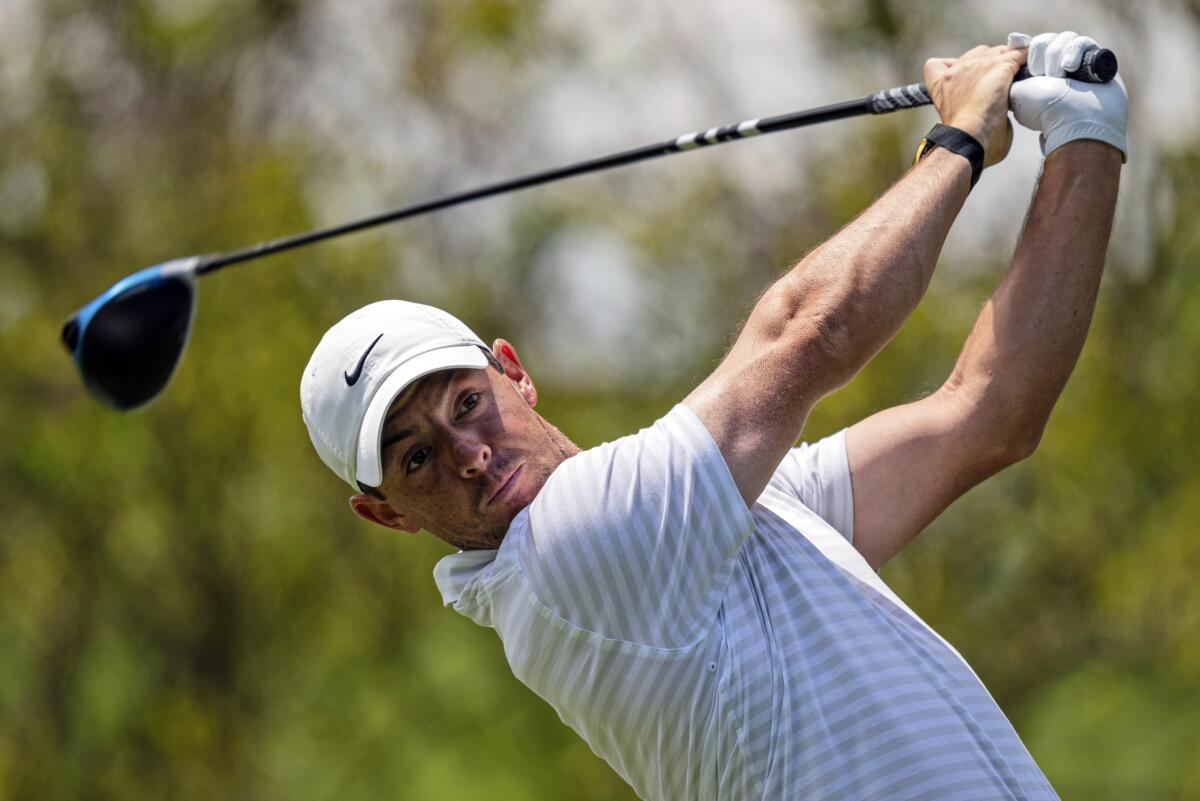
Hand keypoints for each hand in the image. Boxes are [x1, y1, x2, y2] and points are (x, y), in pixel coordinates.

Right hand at [924, 44, 1025, 166]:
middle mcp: (956, 70)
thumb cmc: (964, 141)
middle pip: (976, 54)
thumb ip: (967, 105)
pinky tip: (1031, 67)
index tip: (965, 76)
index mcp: (940, 85)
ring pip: (999, 51)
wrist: (970, 138)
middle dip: (988, 63)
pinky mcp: (999, 66)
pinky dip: (1026, 59)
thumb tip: (988, 110)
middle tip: (999, 81)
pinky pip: (1019, 54)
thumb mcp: (954, 118)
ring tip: (1018, 76)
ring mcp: (978, 66)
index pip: (935, 64)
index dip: (952, 66)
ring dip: (1008, 61)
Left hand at [1006, 31, 1128, 159]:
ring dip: (1057, 54)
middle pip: (1047, 40)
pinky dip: (1075, 50)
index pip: (1030, 46)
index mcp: (1036, 74)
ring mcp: (1077, 63)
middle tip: (1043, 75)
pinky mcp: (1096, 60)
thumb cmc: (1045, 110)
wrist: (1075, 120)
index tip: (1021, 52)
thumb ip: (1013, 73)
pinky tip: (1070, 66)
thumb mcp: (1017, 93)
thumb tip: (1013, 55)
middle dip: (1042, 53)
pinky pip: (1084, 42)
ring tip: (1060, 75)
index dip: (1026, 47)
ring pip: (1064, 38)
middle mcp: (1056, 67)